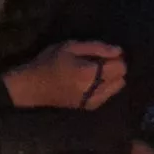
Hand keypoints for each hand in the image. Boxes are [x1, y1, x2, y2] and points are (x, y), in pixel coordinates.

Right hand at [3, 40, 125, 109]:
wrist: (33, 87)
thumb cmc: (49, 62)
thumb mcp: (70, 46)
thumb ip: (96, 47)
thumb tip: (118, 51)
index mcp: (90, 72)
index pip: (120, 66)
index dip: (115, 57)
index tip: (104, 53)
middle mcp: (95, 89)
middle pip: (121, 77)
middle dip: (115, 67)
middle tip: (99, 62)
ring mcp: (93, 100)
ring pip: (117, 87)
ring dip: (112, 78)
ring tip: (95, 72)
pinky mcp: (89, 106)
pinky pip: (108, 95)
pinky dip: (105, 87)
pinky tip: (92, 82)